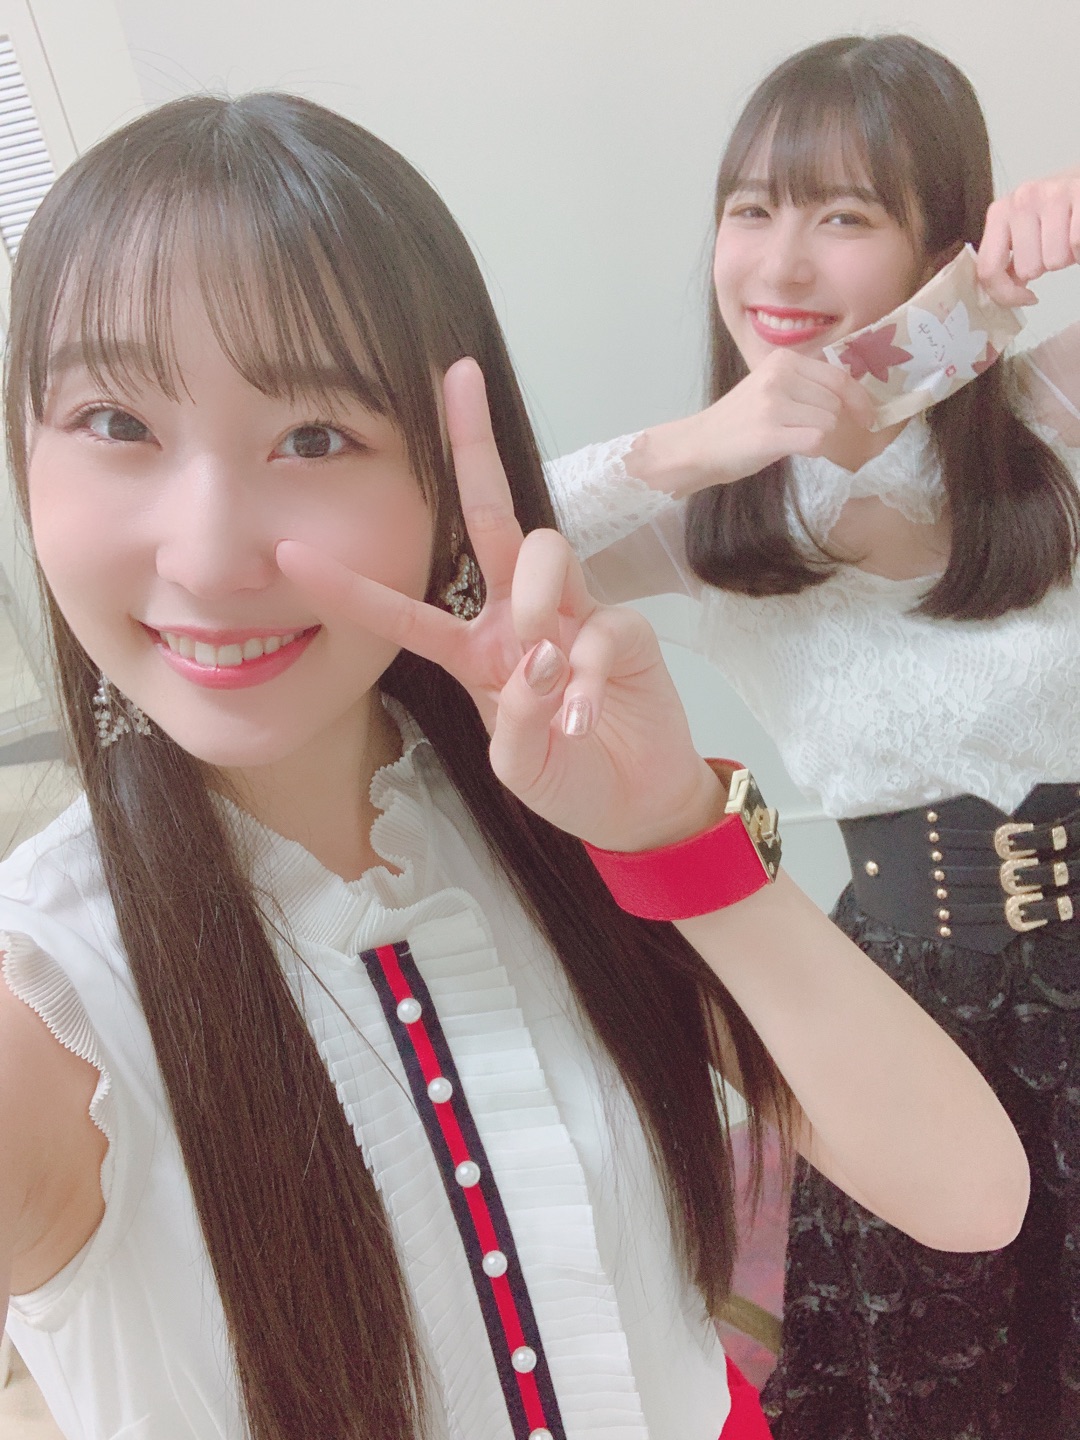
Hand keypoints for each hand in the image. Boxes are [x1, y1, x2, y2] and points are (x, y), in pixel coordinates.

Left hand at [277, 358, 722, 851]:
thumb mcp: (519, 766)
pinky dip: (587, 672)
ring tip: (543, 664)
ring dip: (536, 594)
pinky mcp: (624, 631)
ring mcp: (573, 616)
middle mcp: (518, 617)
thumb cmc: (567, 780)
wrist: (635, 804)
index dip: (349, 586)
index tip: (290, 551)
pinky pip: (599, 626)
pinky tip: (581, 714)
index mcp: (472, 649)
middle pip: (490, 515)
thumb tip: (541, 660)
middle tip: (459, 377)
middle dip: (473, 444)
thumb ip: (518, 721)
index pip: (405, 609)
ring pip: (543, 550)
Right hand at [632, 349, 874, 496]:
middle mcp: (779, 376)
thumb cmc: (737, 422)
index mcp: (782, 360)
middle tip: (805, 433)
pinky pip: (817, 441)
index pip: (839, 377)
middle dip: (830, 423)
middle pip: (835, 403)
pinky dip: (813, 450)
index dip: (860, 400)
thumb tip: (853, 396)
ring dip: (819, 438)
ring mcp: (774, 404)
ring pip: (829, 423)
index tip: (867, 417)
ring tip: (789, 439)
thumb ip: (805, 384)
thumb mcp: (770, 388)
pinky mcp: (770, 433)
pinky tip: (792, 449)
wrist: (698, 445)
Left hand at [977, 168, 1079, 306]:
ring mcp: (1053, 193)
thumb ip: (1006, 261)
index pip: (988, 269)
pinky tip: (1079, 235)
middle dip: (1045, 267)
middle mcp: (1022, 199)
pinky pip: (1076, 245)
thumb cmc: (1055, 212)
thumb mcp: (1023, 232)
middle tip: (1053, 247)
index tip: (1025, 298)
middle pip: (1028, 269)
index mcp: (1000, 212)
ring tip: (1068, 239)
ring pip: (1054, 261)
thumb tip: (1002, 294)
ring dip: (1066, 258)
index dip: (1007, 295)